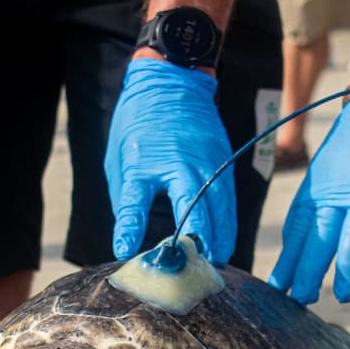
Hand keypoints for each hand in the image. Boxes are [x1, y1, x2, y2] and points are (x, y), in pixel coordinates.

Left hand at [104, 60, 234, 264]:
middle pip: (194, 207)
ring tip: (215, 261)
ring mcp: (208, 159)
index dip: (130, 229)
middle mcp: (181, 161)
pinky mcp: (224, 158)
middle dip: (197, 241)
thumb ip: (127, 198)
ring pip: (220, 206)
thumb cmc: (140, 123)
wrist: (171, 79)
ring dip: (219, 236)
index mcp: (145, 159)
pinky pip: (229, 197)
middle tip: (196, 268)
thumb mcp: (121, 158)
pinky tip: (224, 240)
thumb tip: (130, 236)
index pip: (134, 201)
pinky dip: (227, 221)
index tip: (126, 253)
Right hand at [269, 86, 349, 303]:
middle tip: (301, 303)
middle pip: (318, 239)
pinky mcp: (316, 173)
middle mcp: (339, 186)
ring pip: (300, 227)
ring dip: (289, 258)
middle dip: (308, 273)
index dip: (347, 272)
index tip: (344, 297)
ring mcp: (323, 179)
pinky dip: (290, 235)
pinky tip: (288, 254)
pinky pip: (297, 210)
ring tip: (280, 287)